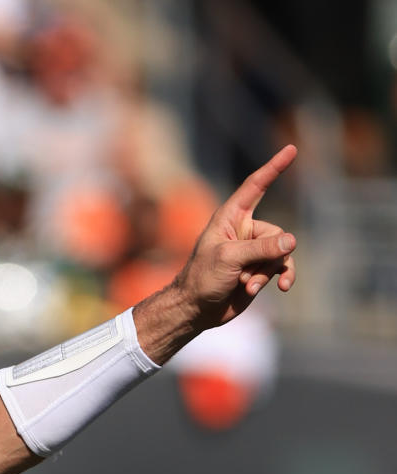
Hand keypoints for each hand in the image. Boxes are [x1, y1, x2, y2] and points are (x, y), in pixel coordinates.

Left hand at [172, 145, 298, 331]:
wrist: (196, 310)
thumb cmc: (202, 278)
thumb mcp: (229, 259)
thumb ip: (261, 249)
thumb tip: (292, 242)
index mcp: (231, 218)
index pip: (256, 186)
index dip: (273, 168)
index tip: (291, 149)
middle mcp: (245, 231)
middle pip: (276, 233)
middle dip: (266, 257)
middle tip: (243, 274)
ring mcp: (254, 250)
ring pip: (282, 253)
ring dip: (267, 272)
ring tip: (248, 285)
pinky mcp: (260, 268)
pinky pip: (283, 267)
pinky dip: (282, 277)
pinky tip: (281, 288)